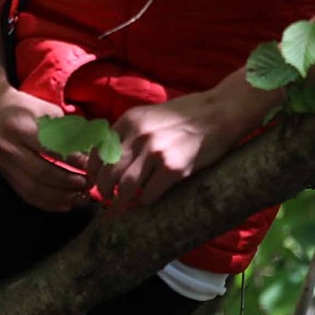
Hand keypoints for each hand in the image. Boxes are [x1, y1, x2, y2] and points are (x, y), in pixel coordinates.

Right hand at [0, 87, 88, 211]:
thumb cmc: (22, 107)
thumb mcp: (45, 109)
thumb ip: (66, 129)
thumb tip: (90, 149)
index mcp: (21, 127)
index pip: (50, 148)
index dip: (73, 160)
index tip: (91, 165)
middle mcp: (10, 148)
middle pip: (42, 173)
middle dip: (69, 182)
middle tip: (88, 184)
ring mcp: (5, 165)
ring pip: (34, 189)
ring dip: (61, 197)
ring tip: (81, 197)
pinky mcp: (4, 175)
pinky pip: (26, 195)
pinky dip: (47, 203)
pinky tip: (65, 204)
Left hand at [85, 89, 250, 210]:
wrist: (221, 111)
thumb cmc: (187, 115)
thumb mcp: (150, 115)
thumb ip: (130, 132)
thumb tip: (110, 157)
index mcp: (129, 121)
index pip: (98, 151)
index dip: (93, 171)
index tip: (94, 182)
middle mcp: (138, 135)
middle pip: (108, 172)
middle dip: (104, 190)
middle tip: (107, 197)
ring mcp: (155, 152)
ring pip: (125, 186)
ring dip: (122, 199)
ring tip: (124, 202)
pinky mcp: (173, 168)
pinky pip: (149, 194)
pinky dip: (145, 201)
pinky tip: (148, 199)